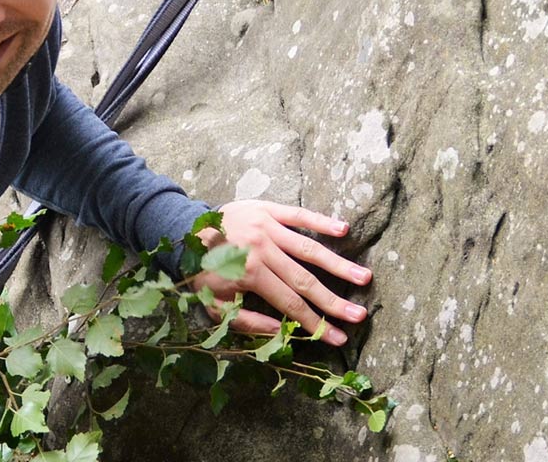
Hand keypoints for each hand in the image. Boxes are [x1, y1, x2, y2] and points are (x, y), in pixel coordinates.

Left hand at [190, 200, 371, 345]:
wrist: (183, 229)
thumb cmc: (201, 270)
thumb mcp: (214, 304)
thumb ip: (247, 321)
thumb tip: (281, 333)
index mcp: (250, 274)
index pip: (291, 303)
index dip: (316, 323)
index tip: (339, 337)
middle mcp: (262, 249)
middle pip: (305, 281)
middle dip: (334, 302)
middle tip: (360, 315)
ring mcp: (266, 227)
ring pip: (309, 248)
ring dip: (338, 265)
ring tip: (364, 277)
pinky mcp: (267, 208)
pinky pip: (299, 214)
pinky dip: (321, 221)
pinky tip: (343, 230)